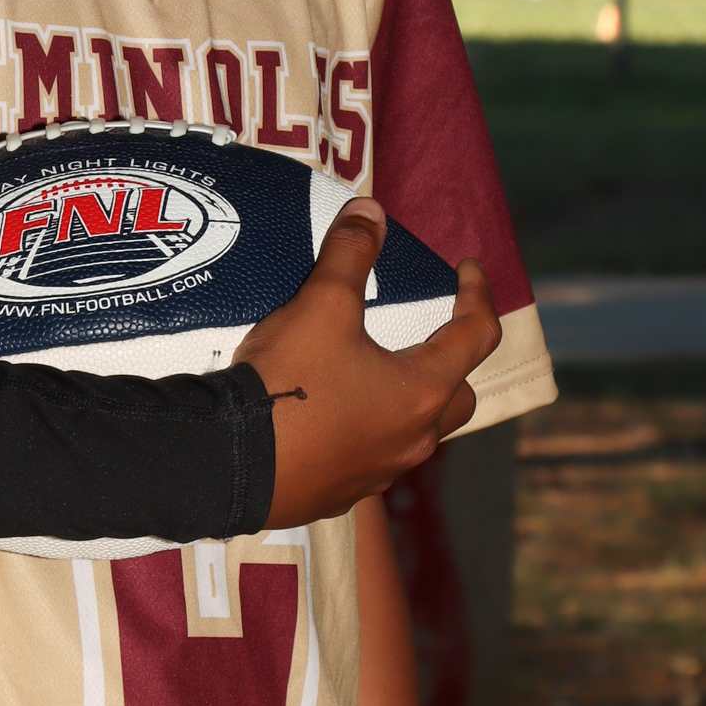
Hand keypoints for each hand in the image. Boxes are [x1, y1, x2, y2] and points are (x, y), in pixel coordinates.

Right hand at [232, 199, 501, 528]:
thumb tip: (370, 213)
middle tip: (427, 332)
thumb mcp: (320, 306)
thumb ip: (350, 254)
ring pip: (414, 430)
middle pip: (457, 395)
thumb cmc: (290, 382)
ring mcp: (380, 473)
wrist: (228, 464)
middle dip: (451, 360)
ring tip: (373, 370)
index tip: (466, 269)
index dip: (477, 293)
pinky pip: (372, 456)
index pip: (477, 335)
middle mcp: (414, 438)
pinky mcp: (342, 493)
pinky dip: (366, 429)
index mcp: (423, 391)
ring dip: (406, 398)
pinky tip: (331, 413)